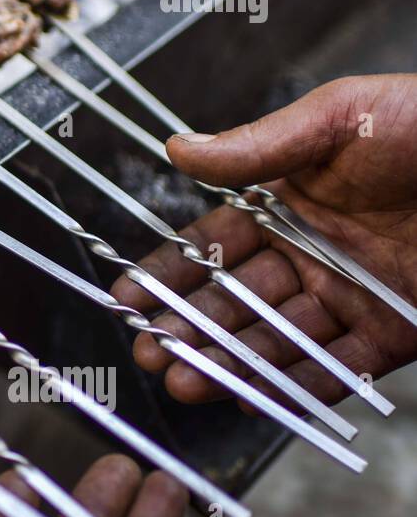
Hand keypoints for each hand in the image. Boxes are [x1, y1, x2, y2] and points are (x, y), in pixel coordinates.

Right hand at [113, 74, 416, 407]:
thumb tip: (177, 148)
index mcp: (288, 204)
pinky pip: (340, 369)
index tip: (127, 299)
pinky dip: (297, 386)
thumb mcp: (336, 118)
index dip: (168, 274)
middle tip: (149, 353)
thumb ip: (256, 146)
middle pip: (236, 302)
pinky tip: (253, 398)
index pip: (213, 247)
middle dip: (189, 330)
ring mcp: (352, 298)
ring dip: (230, 364)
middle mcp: (312, 256)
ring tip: (185, 381)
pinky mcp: (397, 334)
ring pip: (277, 340)